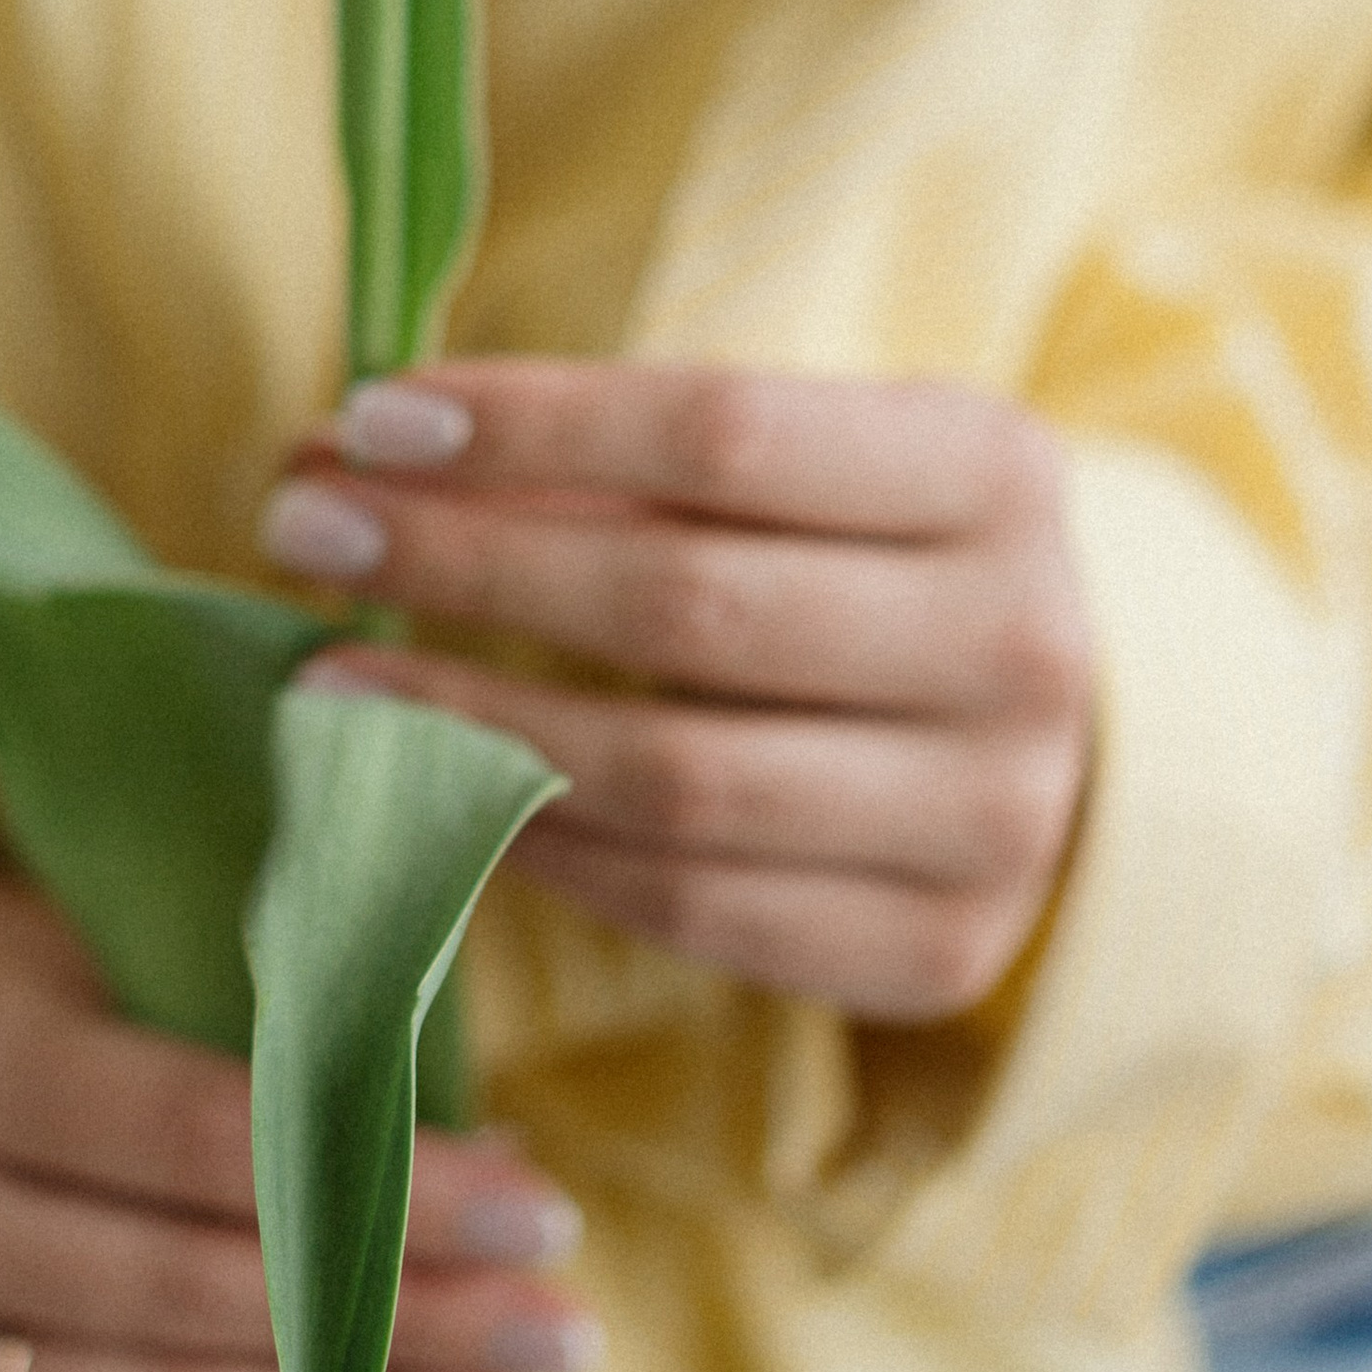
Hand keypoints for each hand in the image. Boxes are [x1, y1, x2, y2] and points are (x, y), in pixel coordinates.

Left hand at [260, 362, 1091, 1021]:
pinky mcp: (935, 953)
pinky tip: (439, 795)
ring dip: (468, 729)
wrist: (1067, 736)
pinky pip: (693, 907)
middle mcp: (1018, 644)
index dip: (530, 425)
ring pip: (677, 779)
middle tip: (304, 528)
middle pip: (687, 607)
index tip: (368, 417)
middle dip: (467, 564)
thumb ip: (595, 459)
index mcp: (991, 470)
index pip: (722, 434)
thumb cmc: (869, 553)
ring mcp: (990, 818)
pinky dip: (547, 850)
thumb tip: (347, 452)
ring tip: (329, 687)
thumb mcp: (793, 463)